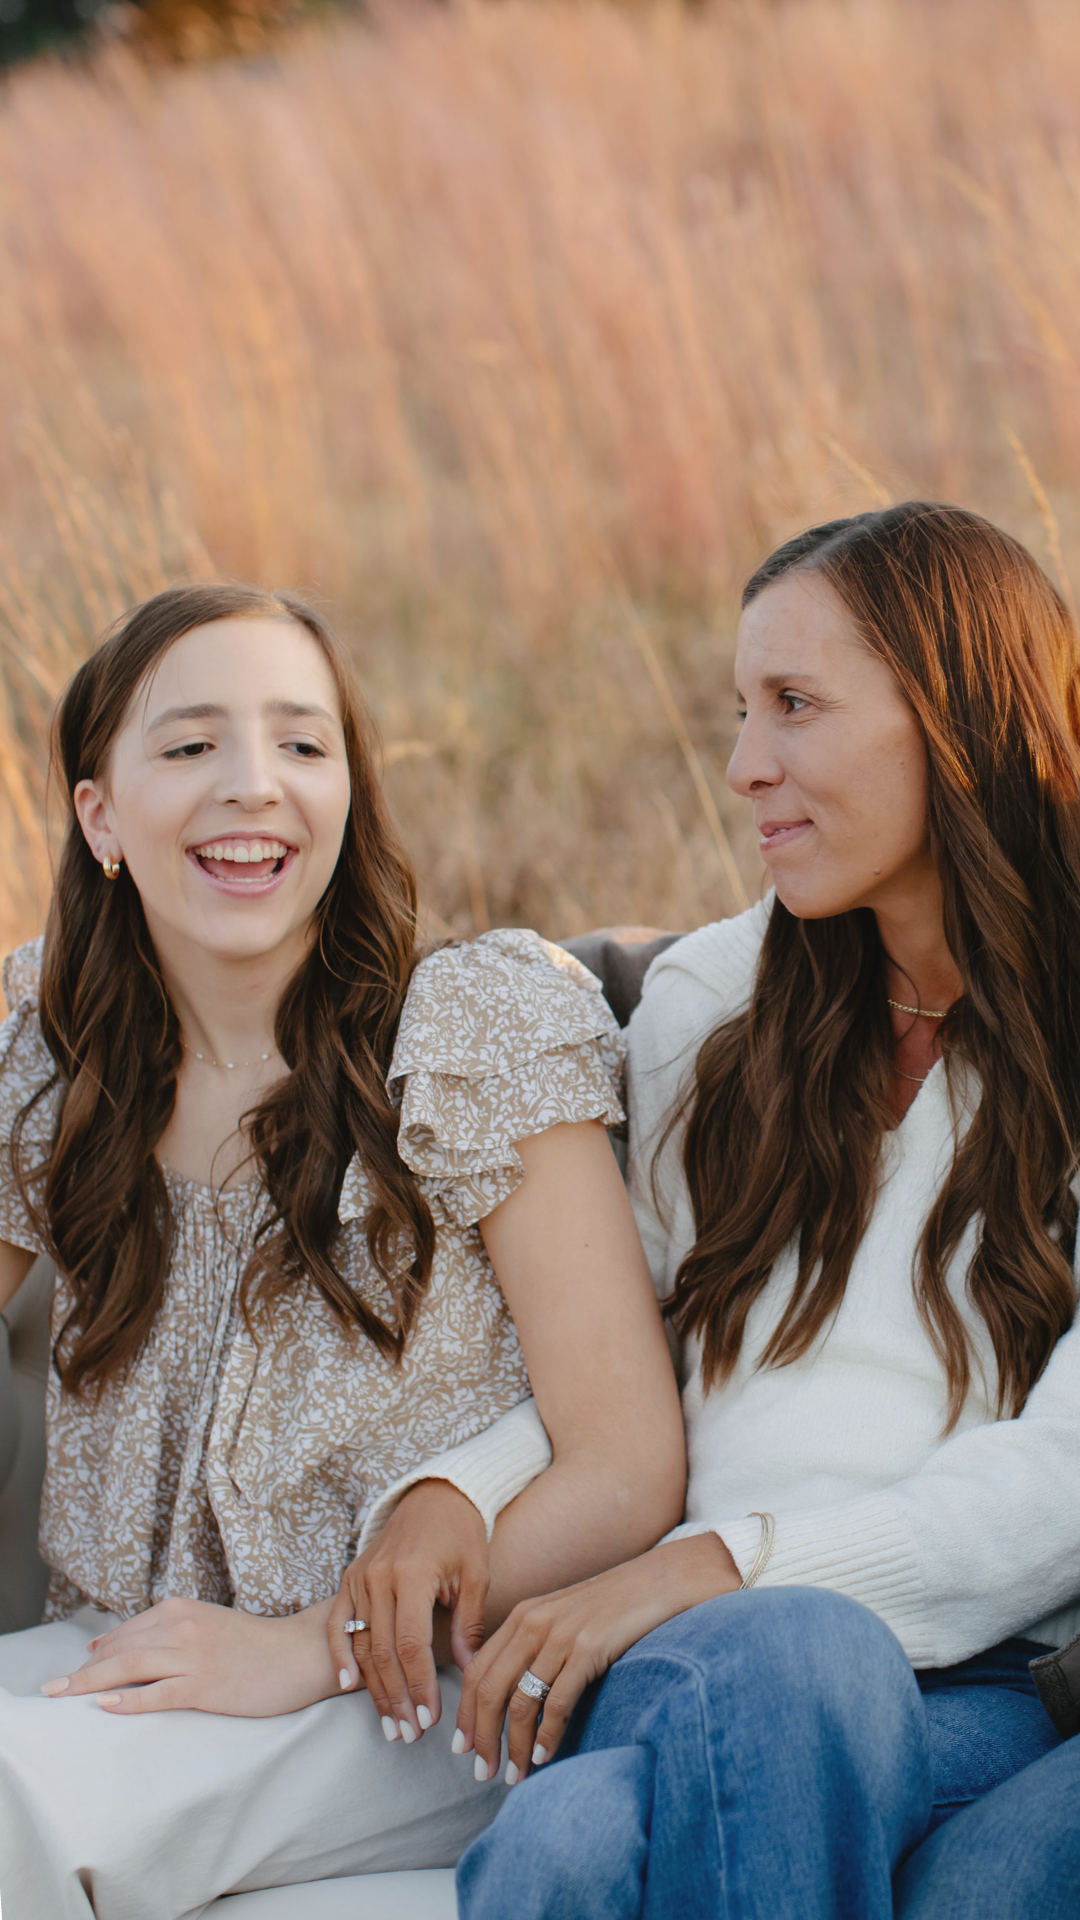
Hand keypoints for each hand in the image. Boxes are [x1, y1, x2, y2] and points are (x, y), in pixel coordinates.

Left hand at [39, 1595, 340, 1716]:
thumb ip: (170, 1632)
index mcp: (182, 1609)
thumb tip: (121, 1647)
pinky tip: (105, 1706)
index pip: (126, 1632)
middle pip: (120, 1649)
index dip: (97, 1653)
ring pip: (131, 1667)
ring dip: (90, 1683)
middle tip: (52, 1689)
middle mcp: (183, 1626)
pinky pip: (159, 1692)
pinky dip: (130, 1699)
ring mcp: (193, 1656)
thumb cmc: (254, 1645)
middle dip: (82, 1670)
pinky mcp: (205, 1685)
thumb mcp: (207, 1626)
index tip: (75, 1669)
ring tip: (61, 1695)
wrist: (299, 1654)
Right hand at [328, 1478, 488, 1744]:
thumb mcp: (476, 1574)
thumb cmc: (462, 1533)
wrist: (434, 1494)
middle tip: (410, 1735)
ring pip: (360, 1644)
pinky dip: (340, 1655)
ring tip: (390, 1725)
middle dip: (397, 1698)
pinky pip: (339, 1623)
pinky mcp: (350, 1578)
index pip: (411, 1644)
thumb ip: (468, 1623)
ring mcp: (360, 1577)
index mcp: (412, 1574)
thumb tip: (470, 1672)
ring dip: (373, 1689)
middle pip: (382, 1651)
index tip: (430, 1717)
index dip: (419, 1684)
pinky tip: (348, 1686)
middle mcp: (379, 1577)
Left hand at [456, 1532, 740, 1784]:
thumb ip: (533, 1647)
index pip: (476, 1670)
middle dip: (482, 1737)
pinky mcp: (588, 1648)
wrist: (658, 1582)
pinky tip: (544, 1756)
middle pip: (490, 1689)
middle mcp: (533, 1623)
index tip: (462, 1748)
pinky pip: (557, 1701)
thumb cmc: (611, 1609)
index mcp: (521, 1616)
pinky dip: (547, 1735)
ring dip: (513, 1745)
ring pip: (520, 1701)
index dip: (466, 1713)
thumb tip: (509, 1695)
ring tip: (516, 1775)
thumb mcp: (562, 1619)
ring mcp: (560, 1635)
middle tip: (483, 1772)